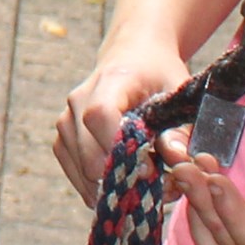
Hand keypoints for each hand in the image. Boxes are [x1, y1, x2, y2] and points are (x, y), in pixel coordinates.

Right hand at [53, 39, 187, 203]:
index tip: (150, 168)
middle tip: (156, 185)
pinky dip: (98, 187)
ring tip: (143, 184)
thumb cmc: (159, 75)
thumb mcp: (180, 94)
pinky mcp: (63, 138)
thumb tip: (176, 160)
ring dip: (113, 187)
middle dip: (124, 179)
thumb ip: (182, 128)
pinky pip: (75, 173)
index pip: (100, 117)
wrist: (134, 57)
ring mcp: (66, 120)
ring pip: (81, 171)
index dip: (121, 149)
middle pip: (89, 155)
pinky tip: (123, 184)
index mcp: (111, 81)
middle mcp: (79, 100)